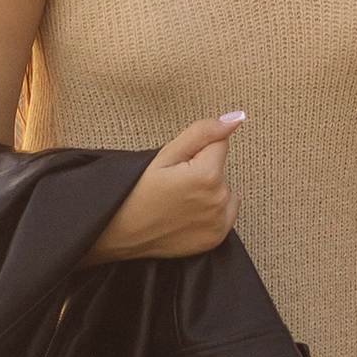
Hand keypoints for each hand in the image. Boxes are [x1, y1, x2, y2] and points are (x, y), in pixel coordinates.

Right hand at [90, 114, 240, 261]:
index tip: (177, 166)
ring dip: (209, 192)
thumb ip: (203, 133)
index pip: (219, 144)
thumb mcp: (165, 155)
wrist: (119, 232)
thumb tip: (236, 119)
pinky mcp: (216, 238)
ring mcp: (218, 222)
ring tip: (179, 201)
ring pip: (224, 191)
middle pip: (221, 169)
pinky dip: (211, 212)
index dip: (196, 152)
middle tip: (173, 185)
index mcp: (207, 175)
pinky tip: (187, 215)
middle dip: (203, 170)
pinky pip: (225, 213)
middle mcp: (219, 200)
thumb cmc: (137, 191)